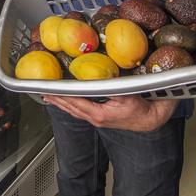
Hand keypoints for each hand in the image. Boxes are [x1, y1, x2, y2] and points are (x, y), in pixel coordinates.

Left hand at [42, 94, 177, 131]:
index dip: (62, 95)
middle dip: (57, 100)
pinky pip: (81, 112)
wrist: (151, 119)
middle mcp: (95, 118)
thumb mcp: (127, 94)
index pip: (75, 102)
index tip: (50, 90)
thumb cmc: (142, 107)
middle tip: (43, 93)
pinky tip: (67, 103)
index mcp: (99, 113)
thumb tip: (99, 76)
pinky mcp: (101, 118)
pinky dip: (71, 106)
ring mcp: (97, 119)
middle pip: (71, 107)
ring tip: (50, 98)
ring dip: (62, 103)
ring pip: (74, 111)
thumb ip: (111, 86)